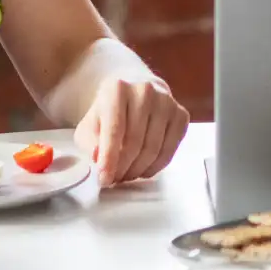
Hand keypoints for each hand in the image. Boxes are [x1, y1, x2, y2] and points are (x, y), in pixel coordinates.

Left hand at [74, 77, 188, 185]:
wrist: (135, 90)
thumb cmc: (110, 111)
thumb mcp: (89, 124)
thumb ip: (90, 142)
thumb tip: (98, 158)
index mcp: (117, 89)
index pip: (114, 130)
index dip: (109, 159)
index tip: (104, 179)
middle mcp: (145, 91)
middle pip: (135, 142)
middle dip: (123, 168)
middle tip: (114, 179)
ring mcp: (166, 102)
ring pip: (153, 149)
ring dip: (138, 170)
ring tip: (126, 175)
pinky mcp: (180, 114)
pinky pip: (170, 150)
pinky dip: (155, 167)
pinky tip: (143, 169)